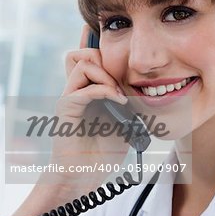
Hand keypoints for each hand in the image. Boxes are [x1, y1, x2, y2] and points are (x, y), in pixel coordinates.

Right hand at [45, 26, 129, 190]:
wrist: (87, 173)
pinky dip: (103, 91)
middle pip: (82, 51)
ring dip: (104, 72)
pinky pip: (82, 88)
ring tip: (118, 93)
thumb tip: (147, 86)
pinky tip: (118, 102)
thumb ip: (128, 99)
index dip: (100, 44)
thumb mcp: (125, 118)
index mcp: (90, 88)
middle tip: (121, 82)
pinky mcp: (66, 109)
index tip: (117, 42)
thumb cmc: (106, 148)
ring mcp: (70, 97)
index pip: (89, 54)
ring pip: (80, 61)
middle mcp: (77, 88)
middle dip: (105, 58)